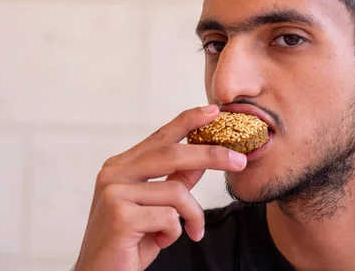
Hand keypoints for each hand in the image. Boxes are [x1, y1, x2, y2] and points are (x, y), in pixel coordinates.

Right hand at [73, 105, 246, 270]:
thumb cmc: (129, 243)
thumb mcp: (156, 208)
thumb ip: (175, 181)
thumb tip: (203, 159)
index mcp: (121, 166)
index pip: (160, 137)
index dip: (188, 121)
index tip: (214, 111)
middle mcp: (113, 173)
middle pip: (173, 154)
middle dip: (211, 156)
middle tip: (240, 161)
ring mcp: (113, 193)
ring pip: (177, 191)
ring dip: (192, 216)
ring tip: (191, 232)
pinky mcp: (120, 216)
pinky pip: (169, 217)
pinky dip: (176, 232)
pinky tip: (160, 242)